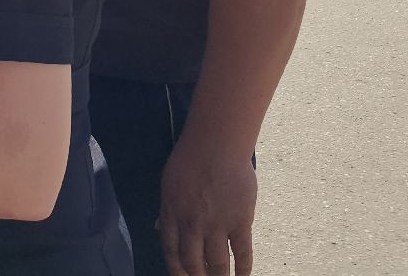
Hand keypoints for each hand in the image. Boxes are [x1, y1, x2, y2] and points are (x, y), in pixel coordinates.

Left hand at [159, 135, 257, 275]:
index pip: (171, 252)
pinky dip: (243, 268)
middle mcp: (191, 225)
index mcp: (171, 215)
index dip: (176, 271)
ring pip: (217, 263)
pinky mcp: (240, 222)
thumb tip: (164, 228)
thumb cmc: (191, 156)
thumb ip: (169, 208)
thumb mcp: (169, 183)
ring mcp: (217, 225)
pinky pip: (242, 253)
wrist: (217, 144)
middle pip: (193, 263)